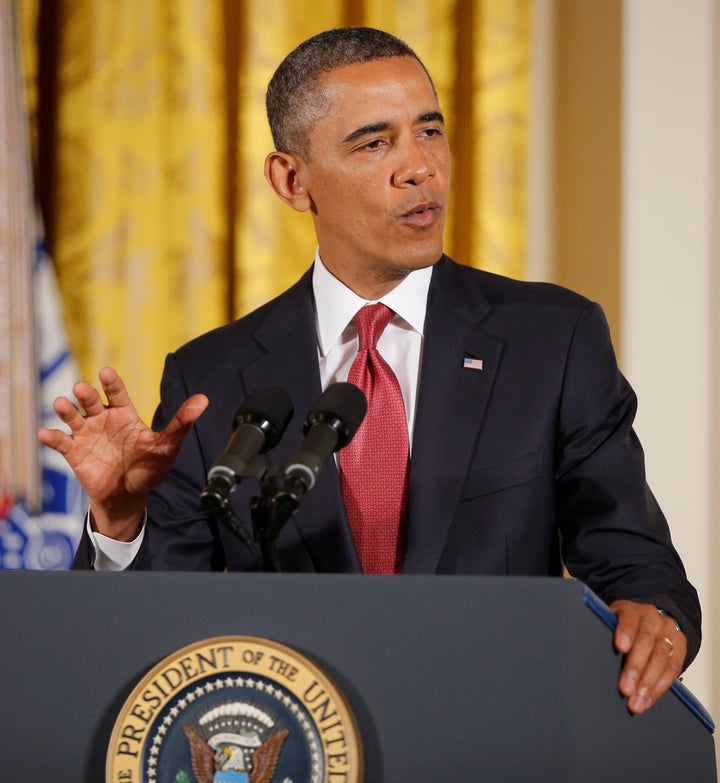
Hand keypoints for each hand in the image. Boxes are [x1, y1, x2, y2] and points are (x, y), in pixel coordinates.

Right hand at [38, 367, 207, 540]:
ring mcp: (87, 435)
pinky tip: (47, 434)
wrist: (129, 496)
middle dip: (86, 394)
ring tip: (62, 404)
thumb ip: (182, 423)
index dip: (111, 383)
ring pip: (73, 417)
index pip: (117, 393)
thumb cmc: (148, 468)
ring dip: (66, 409)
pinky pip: (61, 442)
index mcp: (125, 415)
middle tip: (81, 389)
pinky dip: (52, 437)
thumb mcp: (167, 446)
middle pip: (92, 402)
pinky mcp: (74, 452)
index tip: (106, 372)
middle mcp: (103, 421)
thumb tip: (203, 400)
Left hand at [611, 599, 685, 713]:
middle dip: (635, 668)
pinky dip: (659, 688)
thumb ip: (605, 632)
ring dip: (648, 684)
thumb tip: (584, 653)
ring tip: (636, 702)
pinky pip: (673, 670)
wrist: (651, 619)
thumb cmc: (624, 625)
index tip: (620, 647)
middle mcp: (652, 618)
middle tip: (625, 689)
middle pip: (646, 642)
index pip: (629, 617)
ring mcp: (669, 632)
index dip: (625, 631)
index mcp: (631, 609)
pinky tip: (647, 700)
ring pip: (661, 659)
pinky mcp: (680, 647)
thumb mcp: (612, 621)